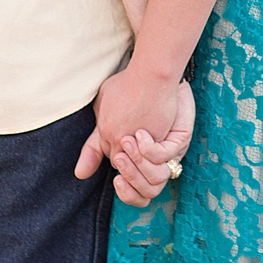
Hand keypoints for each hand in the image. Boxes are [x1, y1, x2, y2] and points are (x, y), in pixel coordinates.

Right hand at [75, 80, 194, 206]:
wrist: (154, 71)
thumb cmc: (130, 94)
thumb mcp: (107, 121)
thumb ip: (95, 147)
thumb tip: (80, 174)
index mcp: (144, 159)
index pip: (136, 192)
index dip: (127, 191)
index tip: (116, 181)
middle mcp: (161, 158)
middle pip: (146, 189)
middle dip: (130, 176)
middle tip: (121, 157)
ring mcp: (172, 148)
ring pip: (157, 179)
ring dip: (139, 167)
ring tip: (128, 145)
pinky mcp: (181, 136)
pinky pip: (165, 155)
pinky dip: (150, 151)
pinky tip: (141, 135)